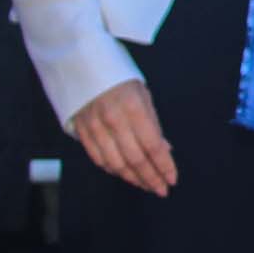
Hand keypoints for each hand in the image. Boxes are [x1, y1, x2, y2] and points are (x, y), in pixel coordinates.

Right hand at [74, 81, 175, 196]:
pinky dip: (113, 170)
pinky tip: (124, 174)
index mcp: (134, 108)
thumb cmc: (118, 77)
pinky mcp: (82, 131)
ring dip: (134, 178)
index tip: (172, 179)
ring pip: (116, 163)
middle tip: (161, 189)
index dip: (164, 166)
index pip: (153, 146)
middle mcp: (114, 119)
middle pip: (135, 159)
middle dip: (151, 178)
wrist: (80, 63)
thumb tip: (165, 150)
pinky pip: (98, 158)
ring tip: (146, 185)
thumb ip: (153, 124)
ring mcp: (95, 126)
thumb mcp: (142, 94)